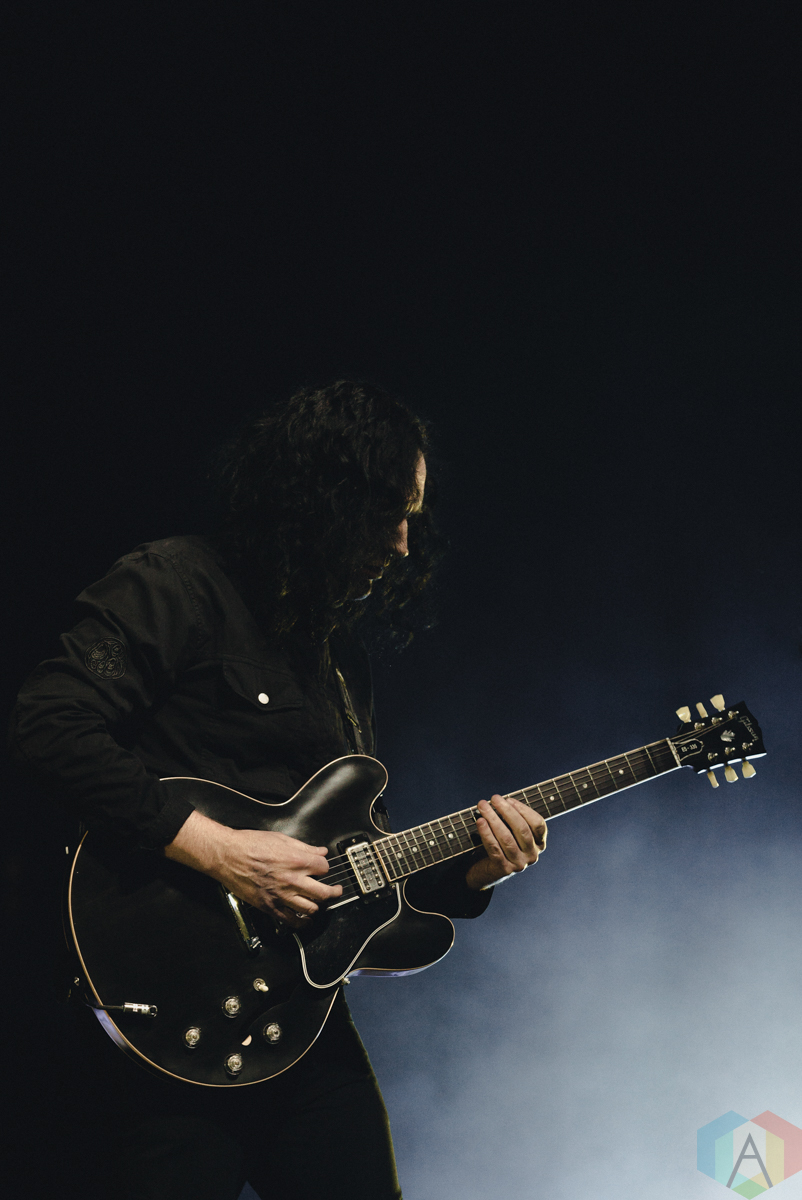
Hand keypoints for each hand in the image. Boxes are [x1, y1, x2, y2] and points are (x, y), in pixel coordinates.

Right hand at [165, 810, 341, 926]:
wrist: (227, 856)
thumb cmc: (250, 844)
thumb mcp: (281, 839)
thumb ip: (304, 847)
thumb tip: (320, 852)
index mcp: (296, 861)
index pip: (324, 868)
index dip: (325, 868)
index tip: (323, 868)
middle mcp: (291, 880)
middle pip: (324, 892)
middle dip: (334, 892)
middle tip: (336, 891)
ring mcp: (281, 895)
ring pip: (311, 908)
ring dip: (319, 906)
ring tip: (320, 903)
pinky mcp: (270, 906)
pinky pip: (291, 920)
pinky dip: (301, 922)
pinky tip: (305, 919)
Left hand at [465, 795, 546, 890]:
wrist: (489, 870)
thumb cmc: (501, 844)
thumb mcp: (512, 831)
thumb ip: (511, 818)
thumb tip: (500, 801)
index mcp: (539, 843)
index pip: (538, 824)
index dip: (524, 809)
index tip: (508, 799)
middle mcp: (533, 854)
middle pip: (522, 829)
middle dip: (507, 811)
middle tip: (494, 798)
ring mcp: (520, 864)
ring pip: (507, 838)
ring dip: (493, 819)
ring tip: (483, 806)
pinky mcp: (505, 869)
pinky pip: (494, 848)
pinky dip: (486, 833)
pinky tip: (480, 822)